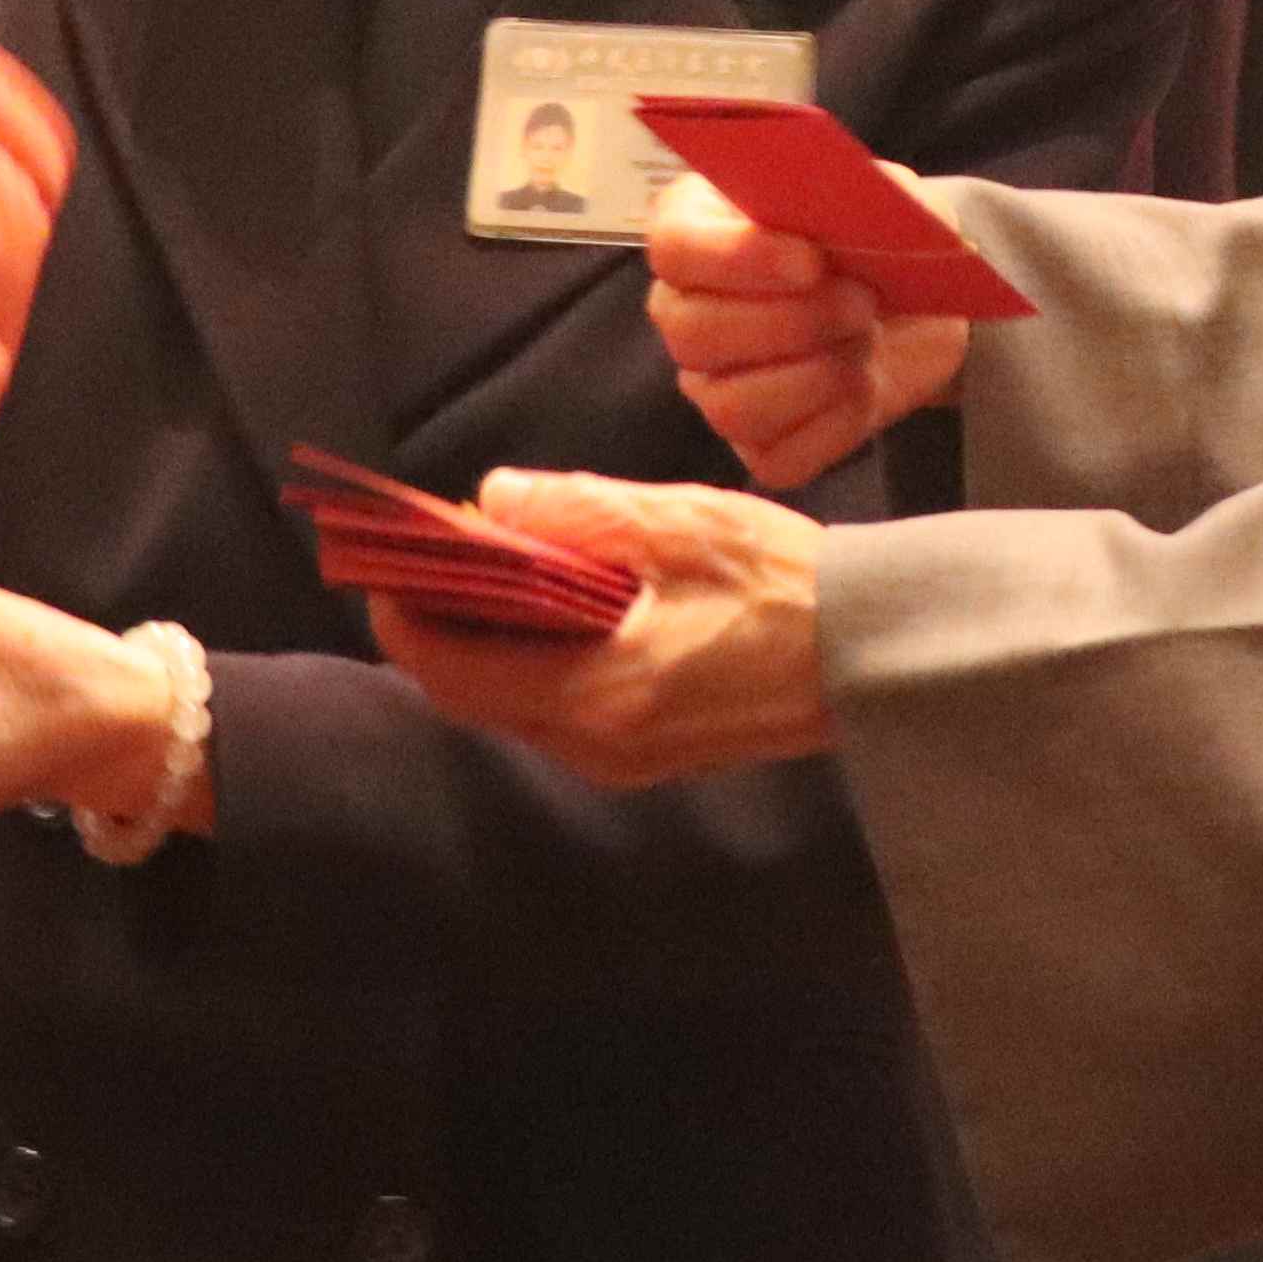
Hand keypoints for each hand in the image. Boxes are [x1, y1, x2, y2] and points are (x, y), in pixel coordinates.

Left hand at [371, 472, 829, 786]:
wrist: (874, 652)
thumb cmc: (785, 583)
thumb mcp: (678, 524)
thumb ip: (575, 509)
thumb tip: (492, 501)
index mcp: (595, 696)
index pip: (450, 669)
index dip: (404, 611)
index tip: (389, 555)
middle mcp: (596, 748)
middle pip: (472, 692)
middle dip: (442, 621)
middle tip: (440, 548)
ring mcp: (622, 760)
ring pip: (512, 704)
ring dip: (488, 639)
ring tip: (494, 563)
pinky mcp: (648, 755)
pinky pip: (557, 709)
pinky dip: (534, 657)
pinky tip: (555, 602)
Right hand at [644, 178, 967, 487]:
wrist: (923, 313)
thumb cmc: (879, 241)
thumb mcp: (877, 195)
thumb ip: (853, 192)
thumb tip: (845, 207)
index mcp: (698, 231)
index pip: (673, 249)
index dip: (737, 259)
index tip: (811, 260)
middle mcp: (687, 313)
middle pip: (693, 333)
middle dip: (792, 321)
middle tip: (860, 302)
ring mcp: (715, 386)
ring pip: (731, 406)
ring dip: (815, 375)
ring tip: (865, 339)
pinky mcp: (760, 447)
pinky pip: (778, 457)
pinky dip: (836, 423)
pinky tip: (864, 384)